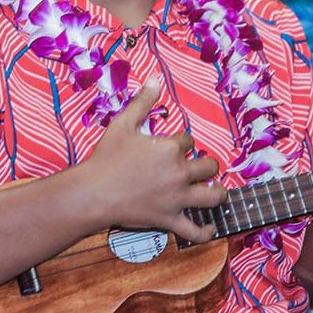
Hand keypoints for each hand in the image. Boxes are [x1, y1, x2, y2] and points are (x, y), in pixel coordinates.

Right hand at [82, 80, 226, 242]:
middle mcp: (178, 173)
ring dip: (218, 193)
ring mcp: (176, 198)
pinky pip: (194, 231)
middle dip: (207, 165)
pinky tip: (210, 228)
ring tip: (217, 191)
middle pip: (209, 166)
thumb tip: (155, 80)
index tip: (176, 145)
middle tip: (200, 167)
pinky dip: (206, 232)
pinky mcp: (169, 219)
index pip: (189, 141)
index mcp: (169, 149)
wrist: (93, 192)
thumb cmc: (106, 158)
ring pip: (212, 197)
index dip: (184, 142)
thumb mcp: (123, 124)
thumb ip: (142, 102)